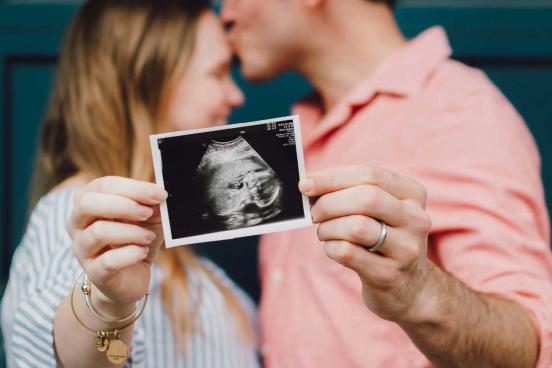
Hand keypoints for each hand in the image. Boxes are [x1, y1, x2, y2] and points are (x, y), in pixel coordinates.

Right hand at [67, 176, 166, 312]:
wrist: (131, 278)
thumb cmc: (136, 240)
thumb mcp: (148, 218)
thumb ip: (152, 204)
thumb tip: (160, 194)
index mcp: (88, 202)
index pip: (102, 186)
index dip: (132, 187)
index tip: (159, 193)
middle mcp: (77, 224)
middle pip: (88, 203)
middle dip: (124, 205)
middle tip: (148, 213)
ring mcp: (82, 249)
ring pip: (98, 232)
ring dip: (131, 232)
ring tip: (149, 236)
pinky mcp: (94, 272)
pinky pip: (108, 261)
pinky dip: (131, 254)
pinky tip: (142, 252)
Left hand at [299, 165, 432, 322]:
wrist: (409, 288)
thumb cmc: (384, 239)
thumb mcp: (380, 211)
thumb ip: (351, 192)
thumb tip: (309, 184)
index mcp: (413, 194)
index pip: (369, 175)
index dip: (332, 178)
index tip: (305, 184)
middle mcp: (415, 219)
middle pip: (366, 198)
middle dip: (329, 203)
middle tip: (313, 213)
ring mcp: (406, 249)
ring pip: (356, 227)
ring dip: (328, 228)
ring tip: (324, 232)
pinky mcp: (389, 274)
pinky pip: (348, 253)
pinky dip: (330, 247)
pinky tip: (332, 248)